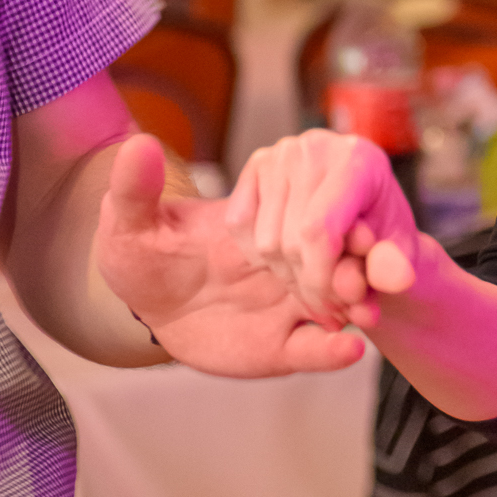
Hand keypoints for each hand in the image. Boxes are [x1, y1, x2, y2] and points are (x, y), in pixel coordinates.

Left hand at [97, 135, 369, 374]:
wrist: (150, 310)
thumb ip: (135, 188)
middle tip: (357, 272)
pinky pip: (315, 351)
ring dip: (358, 303)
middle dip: (355, 264)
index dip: (336, 219)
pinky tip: (350, 348)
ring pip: (339, 302)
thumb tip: (138, 145)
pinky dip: (334, 351)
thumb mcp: (129, 220)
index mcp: (265, 219)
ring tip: (367, 312)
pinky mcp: (282, 349)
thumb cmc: (147, 254)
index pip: (310, 214)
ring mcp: (290, 303)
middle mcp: (288, 258)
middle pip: (337, 257)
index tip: (355, 224)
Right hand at [225, 129, 423, 331]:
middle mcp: (315, 147)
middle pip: (289, 241)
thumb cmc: (385, 234)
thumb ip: (396, 268)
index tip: (335, 307)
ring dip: (288, 277)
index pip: (319, 231)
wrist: (368, 209)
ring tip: (316, 285)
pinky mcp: (257, 163)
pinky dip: (261, 255)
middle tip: (330, 306)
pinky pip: (240, 226)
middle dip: (309, 286)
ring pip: (265, 241)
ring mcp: (281, 152)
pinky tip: (291, 260)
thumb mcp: (401, 255)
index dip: (321, 280)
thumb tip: (396, 279)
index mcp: (357, 160)